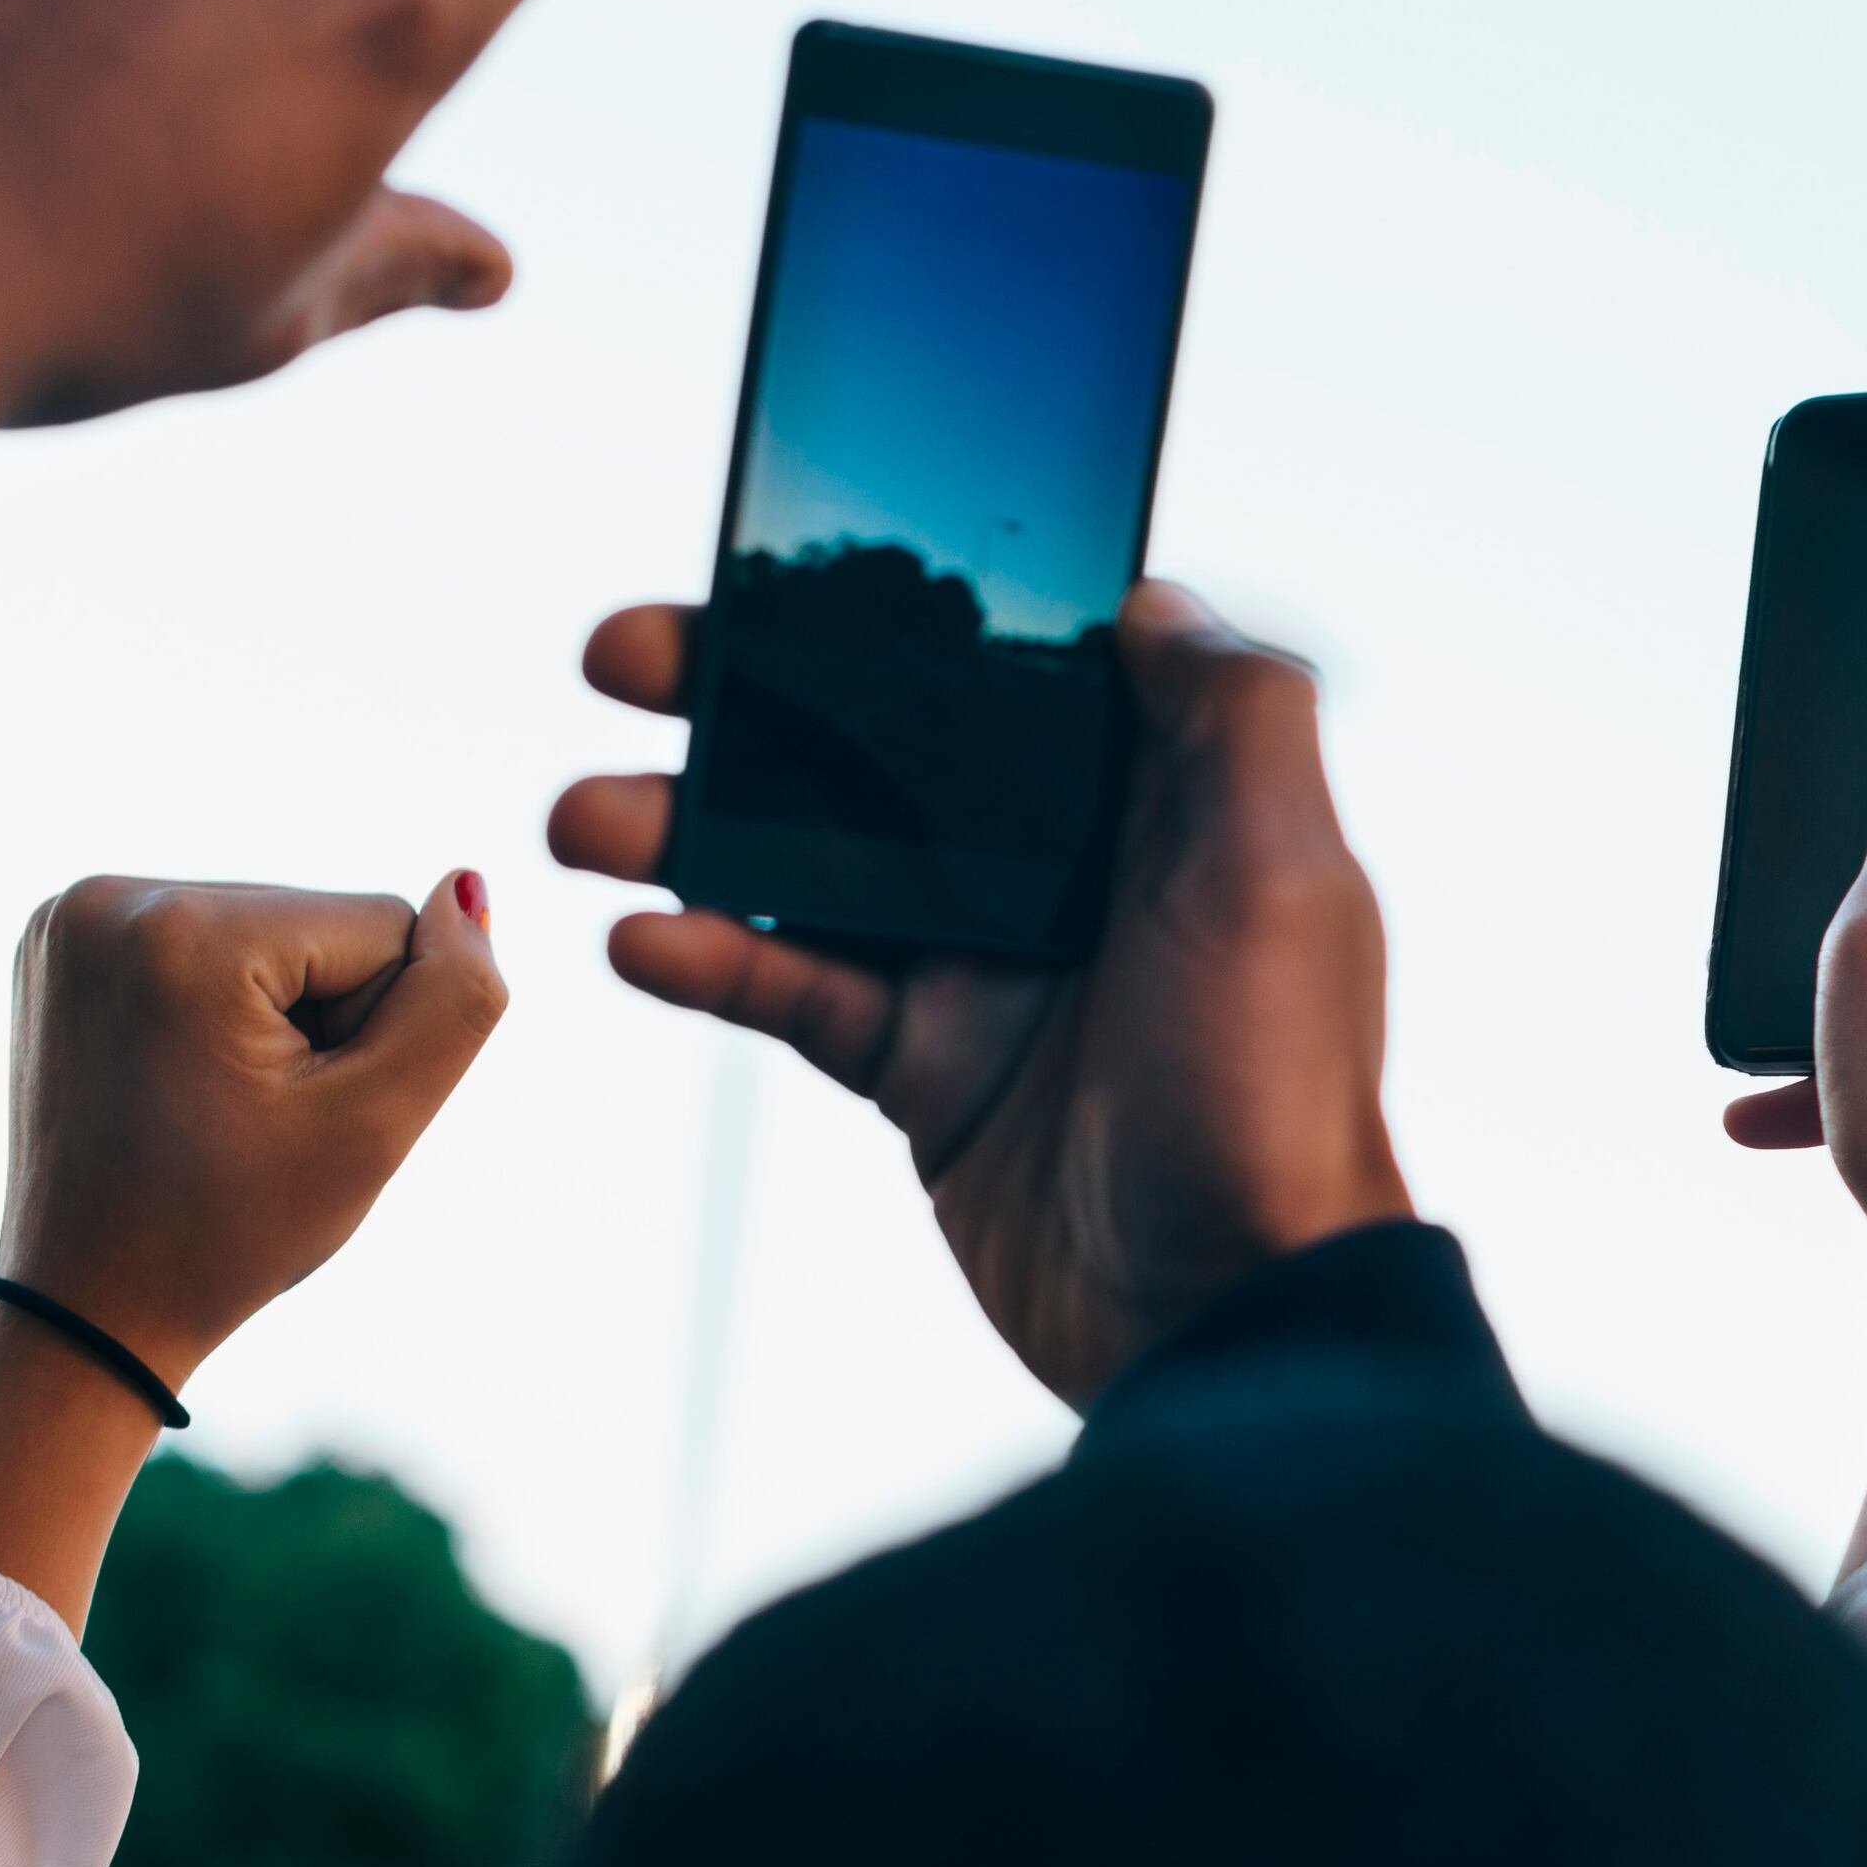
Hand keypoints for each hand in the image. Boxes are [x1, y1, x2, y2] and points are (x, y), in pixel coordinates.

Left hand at [0, 869, 509, 1386]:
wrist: (89, 1306)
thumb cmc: (234, 1230)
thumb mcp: (375, 1125)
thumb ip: (455, 1002)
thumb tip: (467, 888)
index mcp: (182, 932)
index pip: (383, 926)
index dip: (375, 1033)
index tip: (295, 1113)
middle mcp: (109, 898)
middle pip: (319, 920)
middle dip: (319, 1017)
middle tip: (254, 1117)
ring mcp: (70, 914)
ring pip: (270, 929)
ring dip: (272, 1013)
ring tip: (214, 1102)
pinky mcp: (61, 938)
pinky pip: (205, 938)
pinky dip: (217, 1004)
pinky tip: (179, 1075)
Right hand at [550, 582, 1410, 1407]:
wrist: (1227, 1311)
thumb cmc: (1273, 1090)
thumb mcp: (1285, 876)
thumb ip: (1232, 716)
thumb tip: (1147, 598)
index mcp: (1153, 803)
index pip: (1001, 666)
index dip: (889, 606)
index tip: (773, 554)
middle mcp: (1065, 871)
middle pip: (879, 748)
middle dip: (743, 695)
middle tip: (621, 655)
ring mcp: (986, 971)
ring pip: (808, 866)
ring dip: (687, 829)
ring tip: (580, 817)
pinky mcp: (929, 1072)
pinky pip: (796, 992)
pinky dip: (712, 962)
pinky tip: (638, 940)